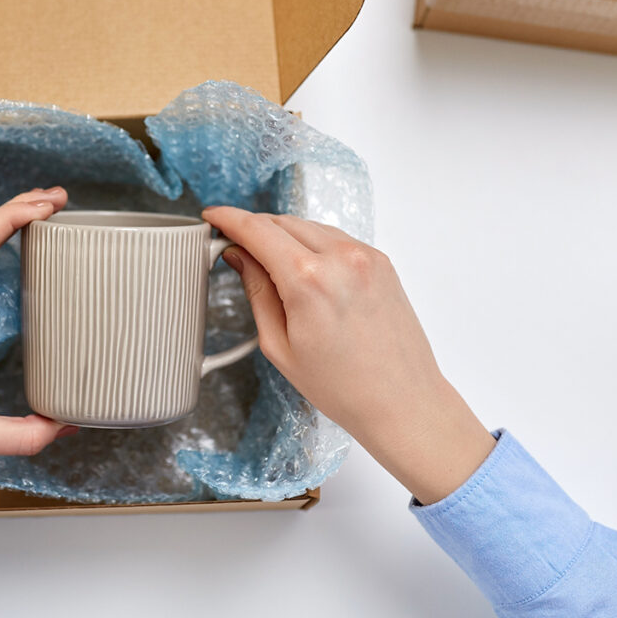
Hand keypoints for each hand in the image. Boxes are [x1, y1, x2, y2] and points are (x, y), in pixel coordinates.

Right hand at [203, 207, 494, 504]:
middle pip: (282, 221)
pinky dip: (313, 244)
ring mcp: (365, 256)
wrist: (402, 402)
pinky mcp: (381, 261)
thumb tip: (239, 255)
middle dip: (255, 229)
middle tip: (237, 247)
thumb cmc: (342, 386)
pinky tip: (305, 270)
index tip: (214, 216)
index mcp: (309, 279)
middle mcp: (340, 258)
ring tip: (271, 264)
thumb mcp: (279, 344)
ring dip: (284, 235)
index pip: (257, 229)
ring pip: (309, 226)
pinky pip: (335, 238)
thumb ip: (256, 290)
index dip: (229, 219)